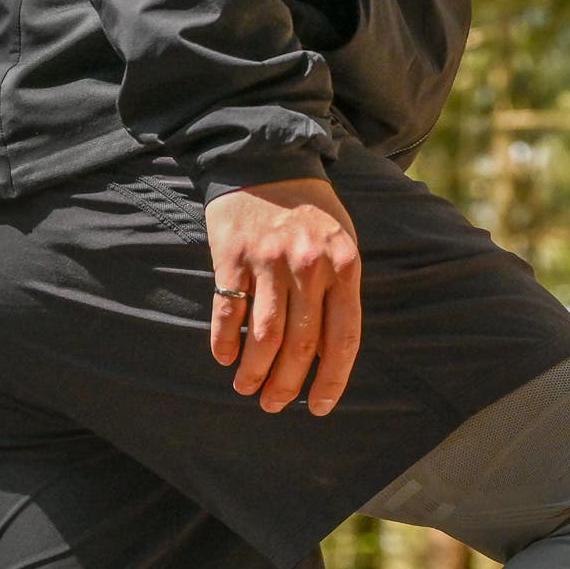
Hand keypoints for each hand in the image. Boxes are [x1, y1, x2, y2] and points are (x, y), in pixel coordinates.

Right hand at [206, 176, 361, 415]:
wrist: (265, 160)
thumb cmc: (309, 212)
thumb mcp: (340, 245)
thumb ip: (338, 295)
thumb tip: (324, 356)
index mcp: (344, 267)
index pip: (343, 339)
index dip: (331, 380)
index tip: (317, 408)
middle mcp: (309, 266)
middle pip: (300, 345)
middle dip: (287, 385)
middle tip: (273, 405)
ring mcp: (269, 260)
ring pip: (263, 335)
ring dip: (254, 371)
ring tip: (247, 389)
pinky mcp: (232, 255)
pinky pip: (227, 311)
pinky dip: (224, 341)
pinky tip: (225, 358)